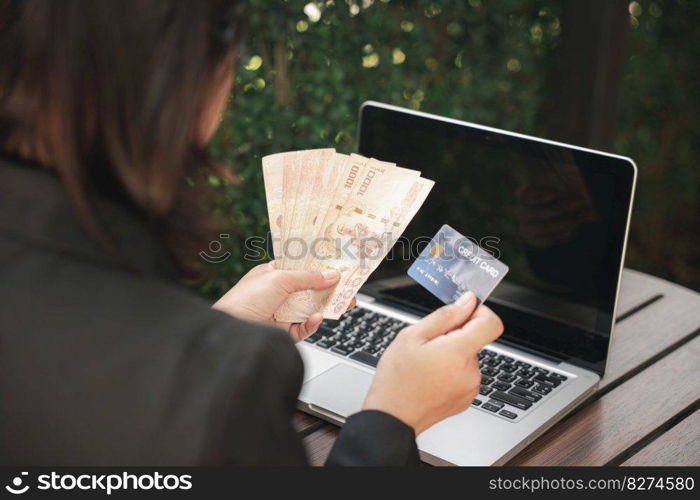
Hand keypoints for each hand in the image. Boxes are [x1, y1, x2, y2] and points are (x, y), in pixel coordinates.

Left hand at [212, 261, 355, 341]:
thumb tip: (331, 275)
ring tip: (345, 303)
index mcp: (273, 274)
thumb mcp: (280, 279)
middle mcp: (278, 293)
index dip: (319, 267)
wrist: (231, 330)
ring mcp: (281, 312)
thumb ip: (308, 277)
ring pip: (310, 308)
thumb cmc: (246, 299)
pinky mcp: (283, 332)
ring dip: (327, 305)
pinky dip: (312, 323)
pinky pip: (304, 327)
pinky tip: (317, 318)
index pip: (301, 268)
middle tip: (349, 288)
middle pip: (310, 289)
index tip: (338, 266)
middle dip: (330, 288)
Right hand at [362, 292, 502, 434]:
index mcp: (459, 352)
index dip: (479, 311)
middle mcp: (471, 372)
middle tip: (428, 345)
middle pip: (476, 340)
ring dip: (452, 354)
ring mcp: (470, 387)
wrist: (393, 417)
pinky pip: (464, 374)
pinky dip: (451, 370)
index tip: (462, 312)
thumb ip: (445, 316)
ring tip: (426, 364)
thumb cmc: (397, 378)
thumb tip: (467, 301)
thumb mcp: (412, 336)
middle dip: (455, 335)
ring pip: (468, 357)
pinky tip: (430, 377)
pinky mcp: (466, 398)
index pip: (491, 323)